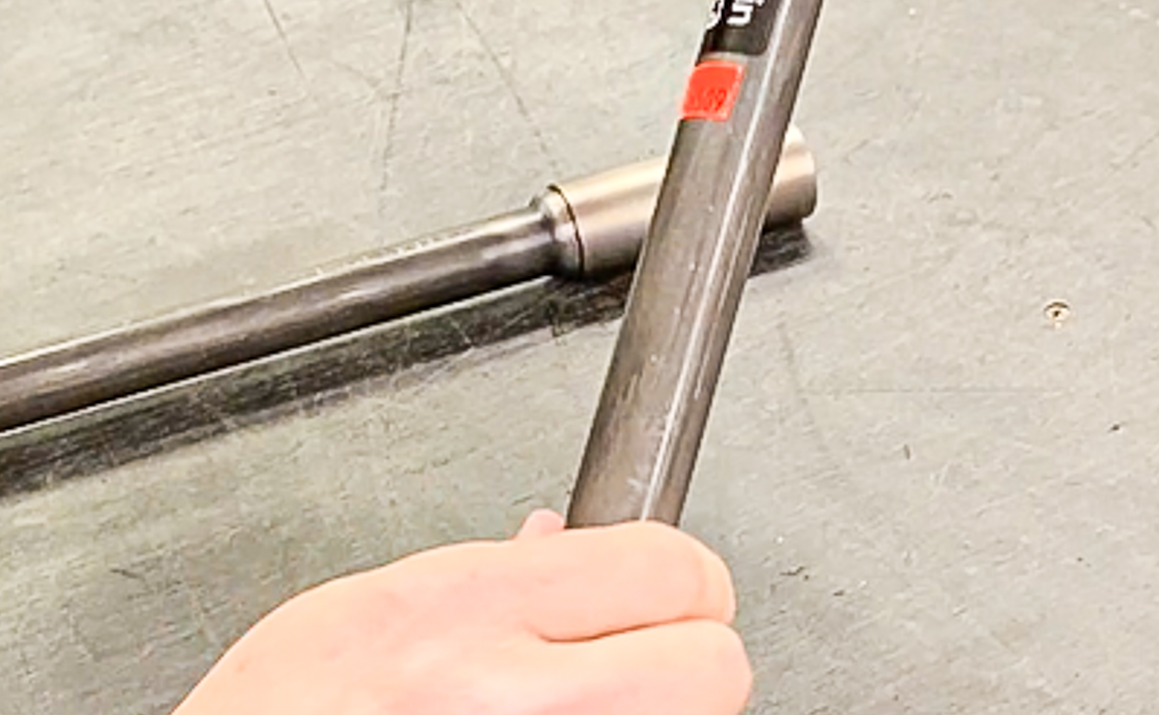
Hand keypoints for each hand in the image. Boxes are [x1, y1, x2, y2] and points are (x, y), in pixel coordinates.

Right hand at [174, 511, 751, 714]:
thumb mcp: (364, 610)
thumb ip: (483, 574)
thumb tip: (568, 541)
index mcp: (464, 614)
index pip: (670, 566)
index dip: (682, 577)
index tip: (668, 588)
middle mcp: (511, 706)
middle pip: (714, 668)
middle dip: (692, 656)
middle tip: (648, 658)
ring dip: (656, 714)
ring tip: (579, 709)